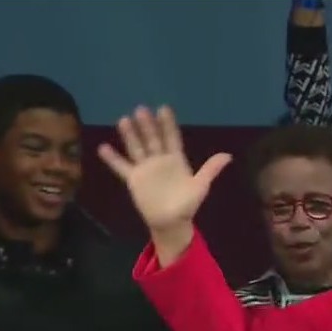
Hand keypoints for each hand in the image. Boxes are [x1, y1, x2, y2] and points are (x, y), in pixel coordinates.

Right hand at [97, 106, 230, 235]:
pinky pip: (122, 167)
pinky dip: (113, 158)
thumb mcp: (201, 185)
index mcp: (176, 160)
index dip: (168, 124)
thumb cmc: (188, 204)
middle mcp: (160, 160)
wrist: (172, 221)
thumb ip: (211, 169)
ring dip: (130, 135)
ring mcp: (146, 168)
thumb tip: (228, 155)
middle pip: (152, 139)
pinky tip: (103, 147)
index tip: (163, 108)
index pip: (172, 137)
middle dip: (147, 125)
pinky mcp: (134, 179)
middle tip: (141, 109)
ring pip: (137, 148)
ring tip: (124, 120)